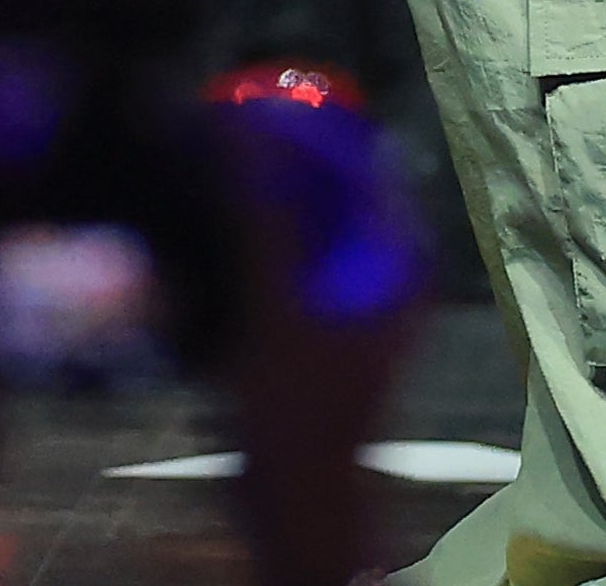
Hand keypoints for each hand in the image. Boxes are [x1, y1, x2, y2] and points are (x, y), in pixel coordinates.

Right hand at [207, 81, 422, 585]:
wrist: (295, 504)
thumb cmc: (299, 413)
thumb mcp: (274, 304)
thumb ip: (263, 214)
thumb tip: (244, 134)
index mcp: (398, 258)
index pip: (360, 156)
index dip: (306, 122)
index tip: (248, 101)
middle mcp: (385, 271)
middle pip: (331, 182)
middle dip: (276, 153)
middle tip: (216, 127)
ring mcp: (353, 300)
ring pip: (306, 218)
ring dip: (261, 192)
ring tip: (207, 165)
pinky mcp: (319, 326)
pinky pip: (288, 256)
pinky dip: (255, 234)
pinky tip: (211, 225)